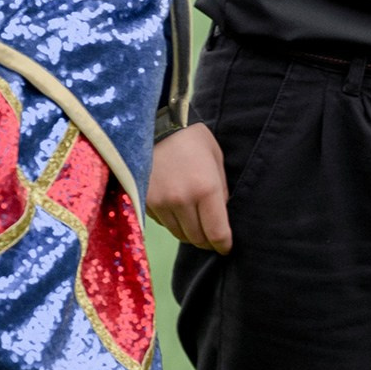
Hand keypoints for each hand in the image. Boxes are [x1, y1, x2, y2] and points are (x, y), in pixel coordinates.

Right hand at [148, 121, 230, 251]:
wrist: (153, 123)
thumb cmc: (191, 137)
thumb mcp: (216, 159)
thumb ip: (221, 190)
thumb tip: (221, 216)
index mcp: (206, 189)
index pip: (217, 233)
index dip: (223, 245)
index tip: (226, 247)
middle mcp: (182, 200)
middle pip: (197, 238)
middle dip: (207, 241)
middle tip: (211, 235)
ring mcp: (160, 203)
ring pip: (179, 234)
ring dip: (189, 232)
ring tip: (194, 220)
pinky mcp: (144, 201)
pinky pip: (162, 223)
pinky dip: (172, 221)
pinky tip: (175, 207)